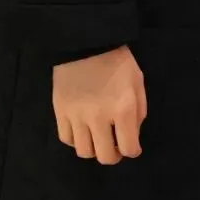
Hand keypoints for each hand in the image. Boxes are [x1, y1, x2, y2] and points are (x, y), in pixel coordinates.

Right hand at [53, 46, 146, 165]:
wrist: (86, 43)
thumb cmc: (117, 62)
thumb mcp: (138, 82)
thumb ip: (139, 111)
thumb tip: (132, 134)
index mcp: (123, 109)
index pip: (129, 148)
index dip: (133, 151)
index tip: (132, 147)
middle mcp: (99, 118)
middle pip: (104, 157)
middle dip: (113, 155)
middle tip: (115, 147)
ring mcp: (77, 116)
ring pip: (84, 152)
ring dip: (94, 149)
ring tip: (98, 138)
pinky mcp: (60, 112)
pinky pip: (66, 139)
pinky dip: (76, 140)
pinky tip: (82, 130)